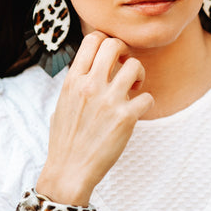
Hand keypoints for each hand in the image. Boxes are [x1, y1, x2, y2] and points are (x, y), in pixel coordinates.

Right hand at [36, 31, 153, 205]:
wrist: (69, 171)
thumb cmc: (65, 139)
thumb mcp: (62, 102)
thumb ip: (77, 82)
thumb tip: (89, 68)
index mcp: (73, 80)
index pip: (92, 40)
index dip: (106, 41)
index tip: (111, 56)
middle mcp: (90, 86)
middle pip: (114, 45)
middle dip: (124, 52)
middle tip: (125, 66)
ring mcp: (109, 101)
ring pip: (135, 66)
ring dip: (139, 75)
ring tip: (133, 89)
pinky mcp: (126, 118)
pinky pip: (148, 97)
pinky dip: (146, 103)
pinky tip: (137, 111)